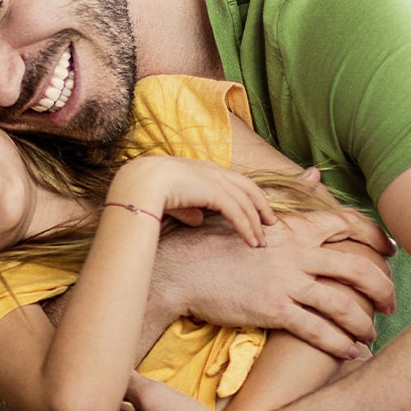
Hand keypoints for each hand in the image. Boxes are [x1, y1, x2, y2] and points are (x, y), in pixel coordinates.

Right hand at [108, 156, 275, 245]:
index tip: (255, 211)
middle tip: (270, 224)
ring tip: (261, 242)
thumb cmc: (149, 190)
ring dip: (256, 224)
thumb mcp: (173, 200)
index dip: (248, 196)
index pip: (234, 181)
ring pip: (246, 203)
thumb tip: (198, 220)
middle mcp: (214, 171)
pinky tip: (252, 242)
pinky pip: (238, 213)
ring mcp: (216, 180)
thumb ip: (188, 209)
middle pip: (248, 188)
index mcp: (203, 169)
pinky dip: (247, 228)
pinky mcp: (215, 193)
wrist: (140, 183)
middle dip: (262, 206)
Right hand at [154, 208, 396, 359]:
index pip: (347, 224)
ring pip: (342, 304)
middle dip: (383, 287)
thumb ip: (290, 195)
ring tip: (371, 334)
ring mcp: (286, 283)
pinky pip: (317, 330)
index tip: (392, 251)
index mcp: (293, 228)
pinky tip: (350, 351)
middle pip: (357, 268)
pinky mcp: (274, 310)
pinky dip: (339, 342)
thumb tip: (314, 172)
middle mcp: (296, 254)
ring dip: (364, 322)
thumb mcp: (252, 212)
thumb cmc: (213, 242)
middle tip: (392, 303)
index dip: (376, 237)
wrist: (181, 270)